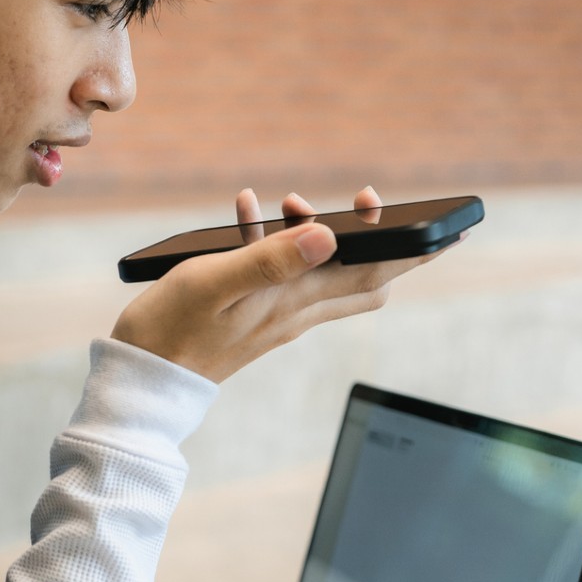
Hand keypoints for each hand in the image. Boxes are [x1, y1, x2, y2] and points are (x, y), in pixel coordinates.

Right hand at [110, 184, 465, 383]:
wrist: (141, 380)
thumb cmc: (172, 330)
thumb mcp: (216, 283)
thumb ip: (271, 259)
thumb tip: (329, 234)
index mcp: (295, 303)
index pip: (374, 277)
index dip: (411, 253)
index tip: (441, 228)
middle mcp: (295, 312)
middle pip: (363, 279)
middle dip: (379, 241)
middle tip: (369, 204)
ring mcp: (275, 316)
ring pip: (323, 272)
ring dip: (315, 231)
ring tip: (283, 200)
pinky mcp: (252, 315)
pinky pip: (281, 272)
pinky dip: (273, 239)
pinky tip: (245, 212)